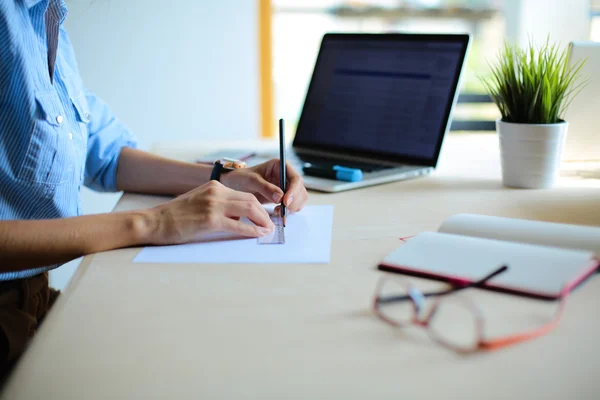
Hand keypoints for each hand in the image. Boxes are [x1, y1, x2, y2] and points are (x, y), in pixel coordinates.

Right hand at [147, 181, 274, 244]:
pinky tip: (258, 234)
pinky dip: (251, 230)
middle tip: (271, 224)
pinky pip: (238, 225)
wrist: (154, 221)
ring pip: (248, 209)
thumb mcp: (200, 203)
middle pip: (250, 200)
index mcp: (214, 186)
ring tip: (268, 230)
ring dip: (262, 220)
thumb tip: (237, 217)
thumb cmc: (175, 216)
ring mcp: (213, 205)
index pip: (244, 194)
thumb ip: (219, 206)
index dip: (258, 206)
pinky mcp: (210, 220)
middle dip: (264, 213)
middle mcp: (216, 192)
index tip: (265, 215)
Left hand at [222, 159, 307, 212]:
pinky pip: (293, 205)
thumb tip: (280, 197)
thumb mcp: (251, 180)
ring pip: (299, 199)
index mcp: (281, 166)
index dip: (294, 191)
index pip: (296, 179)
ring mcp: (286, 187)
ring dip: (292, 208)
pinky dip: (289, 211)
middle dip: (294, 202)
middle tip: (282, 210)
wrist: (234, 185)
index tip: (285, 202)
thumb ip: (265, 187)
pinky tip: (277, 212)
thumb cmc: (241, 178)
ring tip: (278, 211)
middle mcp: (286, 176)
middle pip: (300, 190)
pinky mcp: (284, 197)